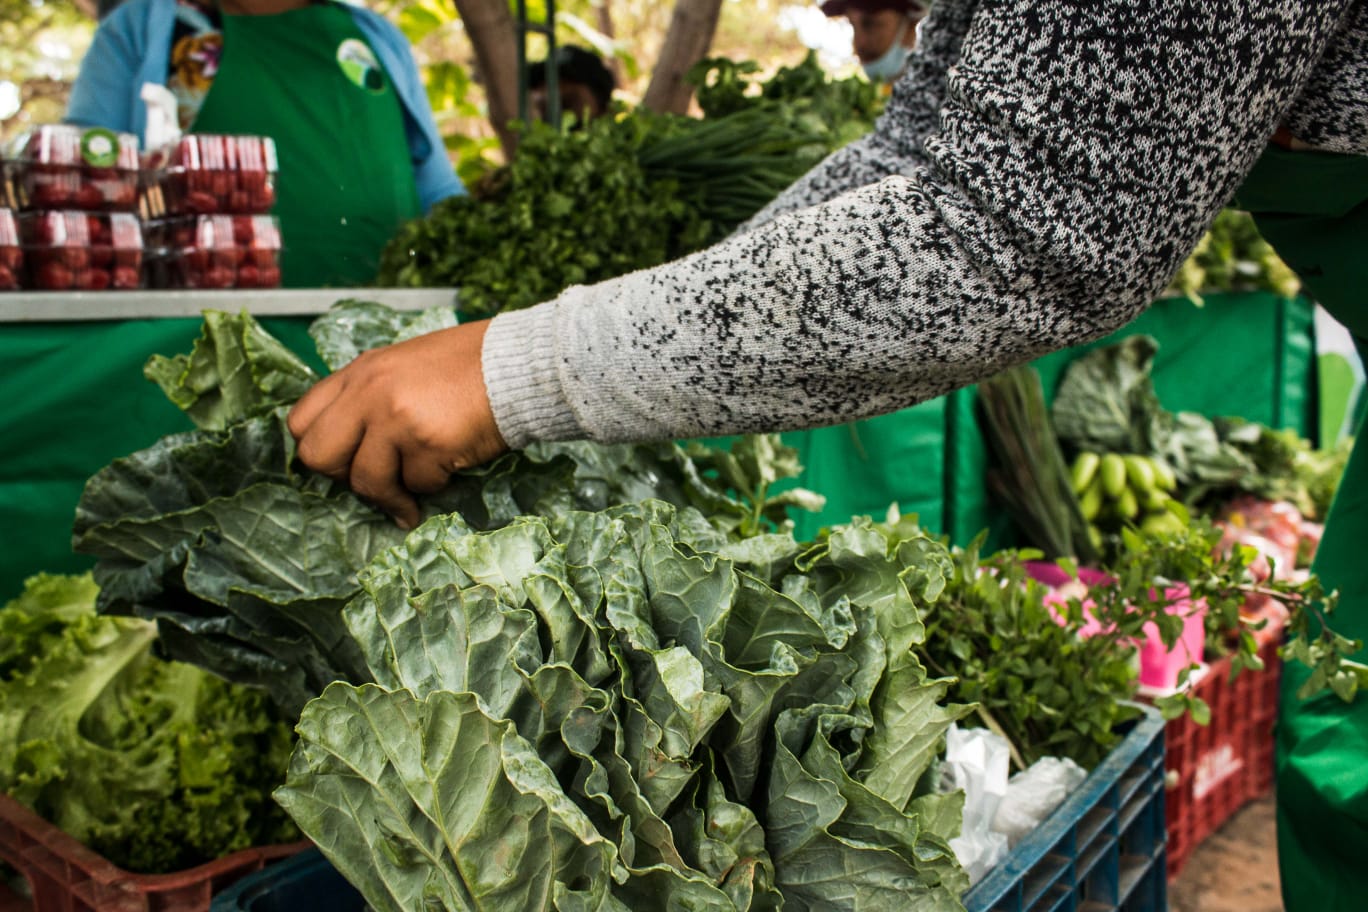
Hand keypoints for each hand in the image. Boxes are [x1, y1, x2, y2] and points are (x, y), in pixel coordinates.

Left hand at [287, 320, 507, 529]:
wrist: (517, 366)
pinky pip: (417, 484)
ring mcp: (395, 417)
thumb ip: (370, 398)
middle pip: (317, 457)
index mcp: (359, 372)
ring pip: (366, 481)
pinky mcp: (427, 442)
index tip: (346, 462)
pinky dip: (434, 483)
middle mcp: (368, 392)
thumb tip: (353, 447)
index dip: (321, 450)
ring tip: (415, 495)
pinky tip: (449, 468)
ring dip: (393, 494)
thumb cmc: (467, 368)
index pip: (300, 421)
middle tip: (376, 481)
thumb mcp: (403, 368)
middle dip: (345, 479)